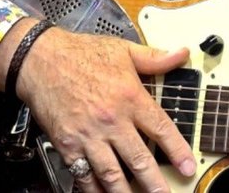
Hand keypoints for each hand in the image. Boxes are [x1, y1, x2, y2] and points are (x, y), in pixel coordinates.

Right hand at [15, 25, 195, 191]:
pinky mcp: (67, 145)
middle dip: (155, 183)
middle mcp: (112, 120)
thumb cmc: (80, 54)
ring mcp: (88, 136)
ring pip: (112, 174)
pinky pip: (84, 175)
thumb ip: (154, 57)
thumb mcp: (123, 50)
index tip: (188, 166)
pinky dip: (94, 190)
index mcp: (129, 97)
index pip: (160, 129)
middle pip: (139, 159)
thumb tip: (181, 53)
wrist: (40, 59)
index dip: (177, 150)